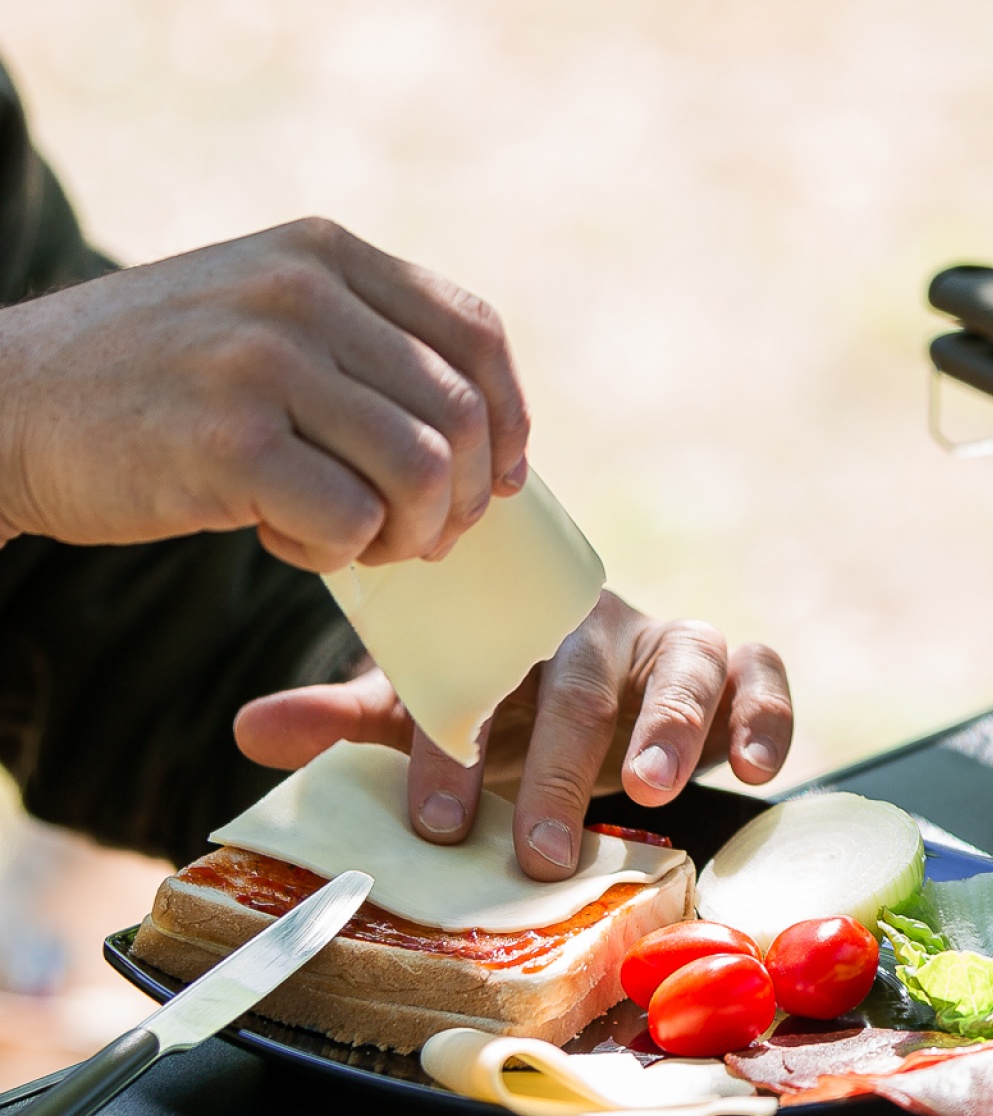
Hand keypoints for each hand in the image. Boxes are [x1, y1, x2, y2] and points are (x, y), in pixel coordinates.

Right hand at [0, 218, 529, 569]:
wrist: (1, 405)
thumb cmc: (154, 383)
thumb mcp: (262, 315)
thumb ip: (364, 341)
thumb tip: (493, 432)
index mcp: (323, 252)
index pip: (475, 332)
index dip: (510, 418)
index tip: (500, 478)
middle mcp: (300, 292)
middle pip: (462, 414)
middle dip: (462, 498)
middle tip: (421, 536)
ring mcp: (262, 362)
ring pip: (423, 473)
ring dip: (408, 533)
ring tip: (358, 541)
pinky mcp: (227, 443)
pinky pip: (351, 521)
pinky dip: (337, 554)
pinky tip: (287, 540)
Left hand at [232, 592, 794, 879]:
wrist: (584, 674)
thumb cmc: (501, 702)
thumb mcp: (427, 711)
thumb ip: (352, 724)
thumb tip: (248, 729)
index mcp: (508, 630)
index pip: (475, 678)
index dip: (454, 749)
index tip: (436, 825)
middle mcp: (592, 629)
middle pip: (580, 680)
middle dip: (559, 767)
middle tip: (539, 850)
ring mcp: (666, 644)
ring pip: (683, 662)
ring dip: (670, 725)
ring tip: (648, 790)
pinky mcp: (732, 667)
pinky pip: (761, 672)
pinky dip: (764, 713)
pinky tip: (754, 768)